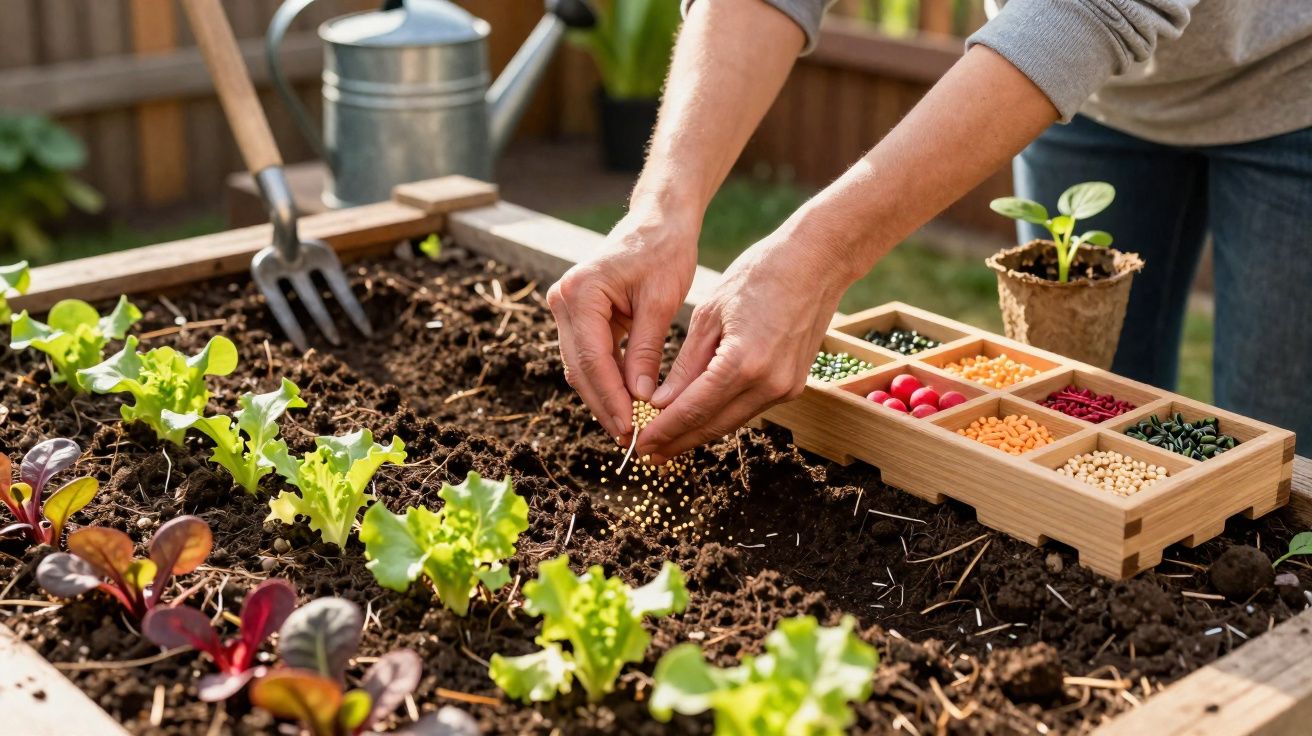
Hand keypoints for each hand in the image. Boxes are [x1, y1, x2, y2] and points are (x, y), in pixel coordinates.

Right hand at [546, 209, 698, 439]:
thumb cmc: (663, 252)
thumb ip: (646, 350)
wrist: (657, 223)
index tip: (631, 429)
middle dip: (605, 406)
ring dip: (603, 398)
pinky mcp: (578, 315)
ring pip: (580, 366)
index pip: (592, 359)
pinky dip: (606, 380)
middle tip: (630, 439)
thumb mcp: (661, 302)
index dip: (610, 399)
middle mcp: (563, 300)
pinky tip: (626, 404)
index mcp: (581, 292)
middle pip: (579, 368)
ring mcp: (566, 307)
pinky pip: (588, 356)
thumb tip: (642, 398)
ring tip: (630, 429)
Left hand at [637, 226, 852, 462]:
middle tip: (648, 454)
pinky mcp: (793, 385)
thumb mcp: (709, 315)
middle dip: (678, 442)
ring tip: (668, 441)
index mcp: (742, 362)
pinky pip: (749, 408)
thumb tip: (660, 402)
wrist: (817, 263)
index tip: (639, 444)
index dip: (663, 431)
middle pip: (713, 426)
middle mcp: (768, 383)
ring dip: (699, 433)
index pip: (692, 410)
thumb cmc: (759, 276)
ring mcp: (786, 387)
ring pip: (732, 422)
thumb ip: (686, 364)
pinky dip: (722, 415)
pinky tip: (700, 418)